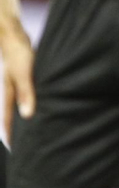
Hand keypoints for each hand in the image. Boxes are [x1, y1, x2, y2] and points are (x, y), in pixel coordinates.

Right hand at [0, 23, 33, 139]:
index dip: (12, 135)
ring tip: (35, 130)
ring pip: (21, 107)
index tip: (15, 151)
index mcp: (9, 95)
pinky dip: (32, 104)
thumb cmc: (19, 54)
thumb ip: (26, 93)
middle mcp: (12, 93)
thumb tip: (27, 115)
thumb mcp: (23, 74)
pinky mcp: (25, 79)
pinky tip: (41, 106)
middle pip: (13, 116)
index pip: (8, 121)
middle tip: (25, 146)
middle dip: (18, 131)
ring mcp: (18, 86)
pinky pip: (28, 96)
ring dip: (26, 118)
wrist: (15, 36)